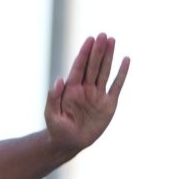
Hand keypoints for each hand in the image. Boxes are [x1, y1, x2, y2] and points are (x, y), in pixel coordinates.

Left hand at [45, 34, 129, 152]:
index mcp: (71, 90)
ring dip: (108, 56)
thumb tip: (59, 79)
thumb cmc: (58, 130)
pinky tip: (126, 60)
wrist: (70, 143)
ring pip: (104, 71)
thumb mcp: (52, 115)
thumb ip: (53, 98)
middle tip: (103, 35)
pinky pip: (116, 86)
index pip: (79, 67)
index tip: (90, 39)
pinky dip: (121, 74)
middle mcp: (85, 89)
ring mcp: (97, 95)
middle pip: (93, 66)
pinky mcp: (108, 104)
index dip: (84, 54)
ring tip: (112, 40)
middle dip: (97, 51)